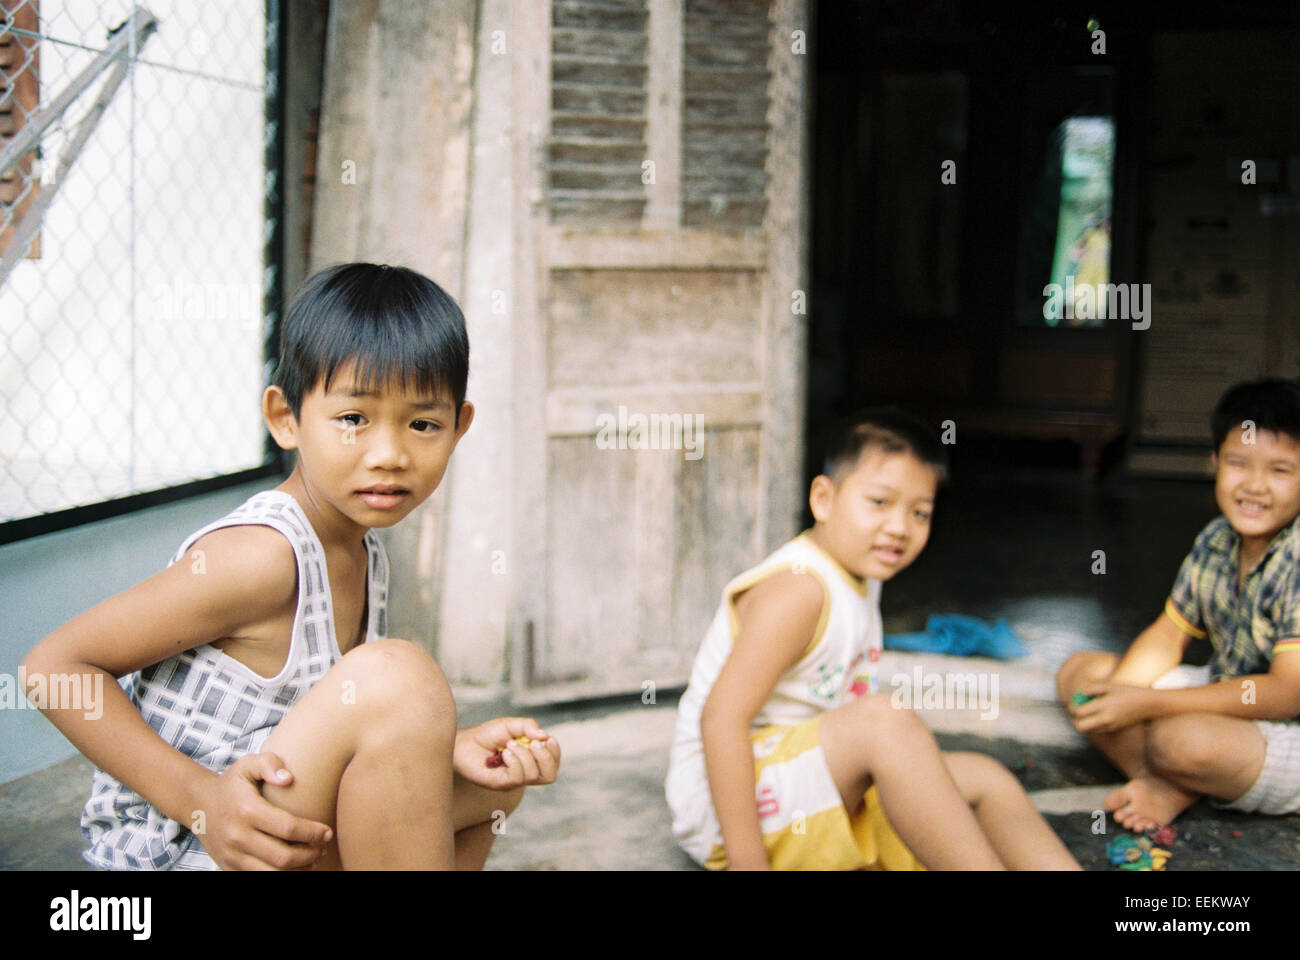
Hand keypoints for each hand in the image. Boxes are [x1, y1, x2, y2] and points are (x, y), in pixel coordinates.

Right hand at [194, 752, 333, 869]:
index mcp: (247, 811)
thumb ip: (269, 763)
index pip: (288, 828)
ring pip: (272, 874)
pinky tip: (295, 866)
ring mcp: (232, 856)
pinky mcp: (229, 868)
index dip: (313, 833)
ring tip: (313, 859)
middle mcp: (238, 837)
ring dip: (298, 870)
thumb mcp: (248, 764)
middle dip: (310, 854)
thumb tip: (288, 778)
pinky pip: (259, 879)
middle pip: (283, 857)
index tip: (327, 832)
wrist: (199, 805)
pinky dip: (281, 876)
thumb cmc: (232, 783)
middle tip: (323, 847)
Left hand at [453, 717, 560, 789]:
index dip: (555, 752)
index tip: (549, 739)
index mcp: (531, 759)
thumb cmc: (487, 734)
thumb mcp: (511, 724)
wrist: (464, 742)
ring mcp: (513, 780)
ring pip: (533, 776)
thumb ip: (528, 726)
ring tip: (510, 744)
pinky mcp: (500, 784)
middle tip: (535, 743)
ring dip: (525, 756)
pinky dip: (515, 762)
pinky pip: (516, 778)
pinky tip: (504, 752)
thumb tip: (544, 735)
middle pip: (549, 776)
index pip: (553, 763)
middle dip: (546, 758)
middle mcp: (524, 772)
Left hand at [1070, 683, 1154, 733]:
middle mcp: (1106, 718)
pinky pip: (1097, 730)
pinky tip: (1097, 714)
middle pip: (1080, 726)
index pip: (1079, 712)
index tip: (1073, 702)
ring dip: (1083, 722)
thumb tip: (1080, 693)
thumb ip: (1092, 688)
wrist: (1149, 704)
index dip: (1072, 707)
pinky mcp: (1114, 729)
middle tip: (1076, 710)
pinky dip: (1092, 724)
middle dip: (1075, 719)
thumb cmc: (1128, 691)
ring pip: (1088, 730)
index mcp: (1104, 706)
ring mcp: (1110, 726)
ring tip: (1087, 711)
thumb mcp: (1110, 685)